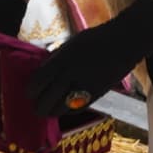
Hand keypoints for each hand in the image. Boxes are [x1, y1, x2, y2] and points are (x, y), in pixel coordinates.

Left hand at [27, 0, 152, 117]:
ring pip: (61, 108)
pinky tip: (64, 109)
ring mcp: (84, 85)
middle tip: (36, 107)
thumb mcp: (71, 44)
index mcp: (63, 58)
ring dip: (52, 112)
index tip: (29, 93)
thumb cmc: (95, 40)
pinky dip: (67, 111)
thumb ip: (57, 58)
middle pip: (48, 98)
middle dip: (39, 106)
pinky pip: (77, 109)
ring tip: (48, 111)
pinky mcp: (96, 94)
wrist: (123, 43)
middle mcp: (71, 73)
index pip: (39, 80)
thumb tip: (42, 71)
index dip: (31, 90)